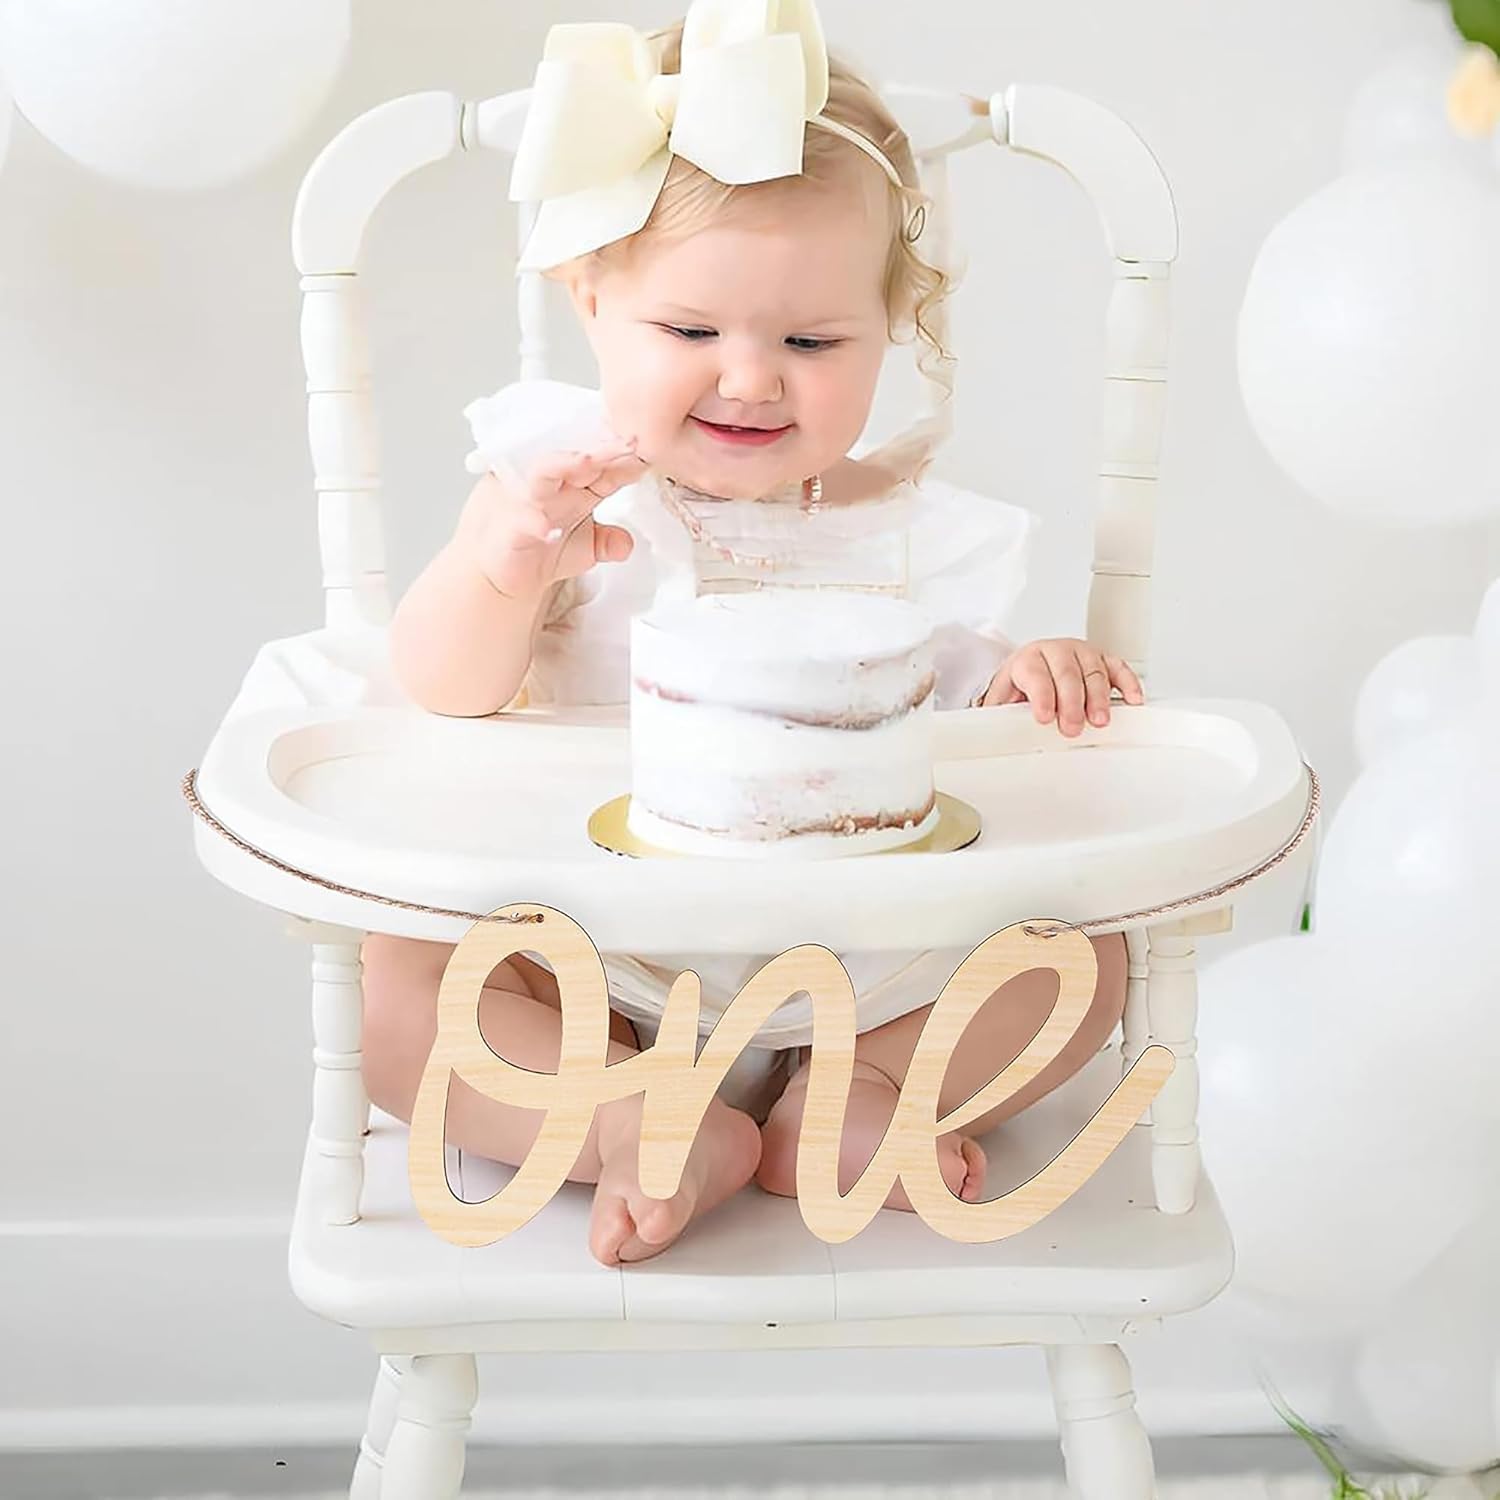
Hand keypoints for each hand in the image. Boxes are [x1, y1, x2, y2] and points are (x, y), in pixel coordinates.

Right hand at [460, 440, 646, 600]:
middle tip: (626, 442)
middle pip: (580, 460)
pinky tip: (545, 528)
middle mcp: (555, 486)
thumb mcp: (586, 548)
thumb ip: (609, 542)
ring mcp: (530, 501)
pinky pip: (522, 520)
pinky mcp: (511, 525)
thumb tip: (626, 544)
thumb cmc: (543, 548)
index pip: (607, 468)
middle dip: (603, 451)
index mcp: (578, 487)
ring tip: (586, 461)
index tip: (651, 451)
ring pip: (546, 472)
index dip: (628, 461)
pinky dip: (533, 523)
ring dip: (565, 465)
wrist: (503, 570)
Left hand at [974, 638, 1144, 735]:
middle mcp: (1056, 651)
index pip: (1036, 675)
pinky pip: (1118, 667)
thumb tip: (994, 735)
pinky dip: (1128, 683)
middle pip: (1067, 674)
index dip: (1041, 696)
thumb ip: (1000, 713)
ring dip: (1099, 697)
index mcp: (1028, 659)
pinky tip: (1133, 700)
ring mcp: (1082, 653)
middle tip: (1072, 728)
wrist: (1031, 667)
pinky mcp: (1103, 658)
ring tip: (1100, 720)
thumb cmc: (1020, 686)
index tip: (1044, 717)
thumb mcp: (1003, 698)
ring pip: (1094, 671)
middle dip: (1071, 703)